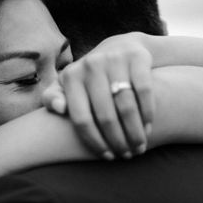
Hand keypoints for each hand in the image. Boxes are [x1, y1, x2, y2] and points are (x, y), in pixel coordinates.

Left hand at [46, 33, 154, 158]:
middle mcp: (90, 66)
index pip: (81, 118)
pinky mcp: (136, 58)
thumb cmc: (89, 78)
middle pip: (105, 115)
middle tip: (126, 154)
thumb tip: (59, 109)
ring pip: (126, 106)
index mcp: (70, 77)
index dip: (94, 141)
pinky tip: (148, 128)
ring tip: (139, 146)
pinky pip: (144, 92)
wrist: (120, 47)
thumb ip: (53, 97)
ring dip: (134, 131)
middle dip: (117, 140)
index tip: (106, 156)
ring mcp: (114, 60)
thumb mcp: (67, 85)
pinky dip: (147, 113)